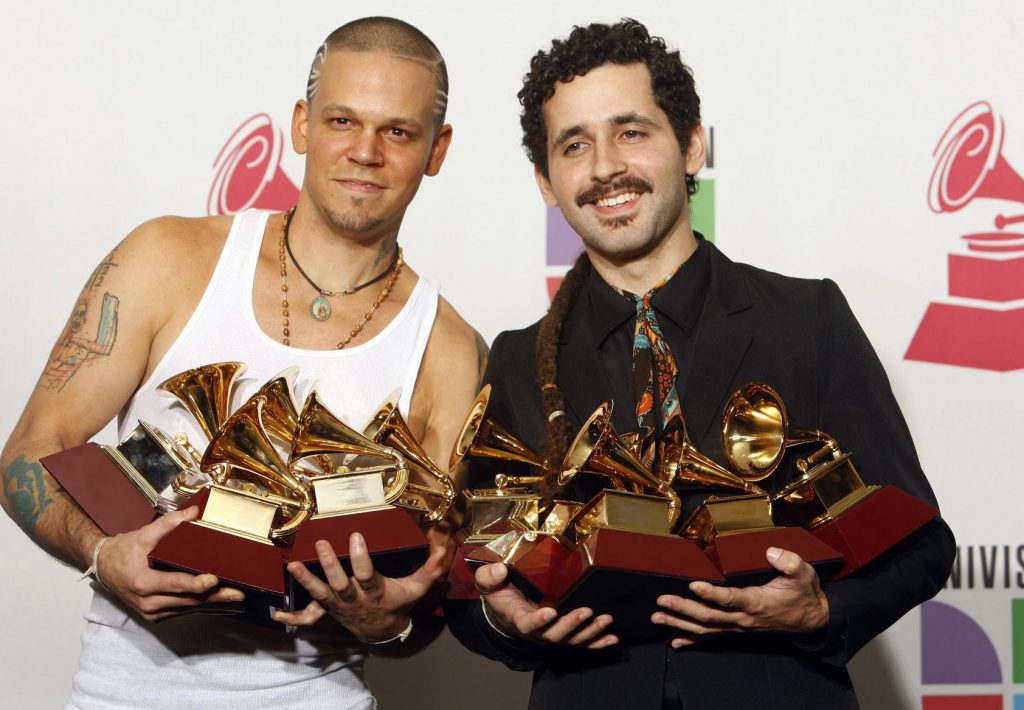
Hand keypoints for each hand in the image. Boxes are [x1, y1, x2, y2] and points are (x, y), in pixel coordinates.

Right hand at [97, 506, 244, 619]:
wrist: (103, 569)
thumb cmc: (123, 552)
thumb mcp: (143, 534)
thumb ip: (169, 524)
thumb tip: (195, 512)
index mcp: (143, 582)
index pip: (174, 583)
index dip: (194, 584)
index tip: (213, 580)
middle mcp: (148, 602)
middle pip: (187, 600)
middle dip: (215, 598)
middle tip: (238, 593)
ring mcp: (153, 612)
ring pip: (189, 609)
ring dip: (214, 606)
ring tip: (237, 600)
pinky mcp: (157, 615)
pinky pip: (184, 612)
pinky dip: (204, 609)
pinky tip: (222, 606)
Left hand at [274, 532, 444, 641]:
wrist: (383, 631)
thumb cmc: (397, 603)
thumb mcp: (415, 589)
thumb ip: (428, 570)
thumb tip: (442, 551)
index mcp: (375, 592)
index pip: (367, 575)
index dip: (361, 558)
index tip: (356, 536)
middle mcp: (354, 600)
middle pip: (340, 584)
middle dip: (330, 565)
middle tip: (322, 543)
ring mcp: (338, 606)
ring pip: (320, 595)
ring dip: (306, 581)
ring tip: (293, 565)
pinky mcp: (327, 610)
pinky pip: (308, 618)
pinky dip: (291, 619)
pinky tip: (276, 615)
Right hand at [475, 562, 617, 649]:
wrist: (505, 612)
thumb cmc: (500, 595)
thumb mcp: (488, 584)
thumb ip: (489, 577)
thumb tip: (499, 569)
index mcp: (518, 618)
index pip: (528, 624)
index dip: (538, 621)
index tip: (549, 612)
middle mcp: (538, 631)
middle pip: (555, 634)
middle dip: (571, 625)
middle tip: (586, 612)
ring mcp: (553, 634)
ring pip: (572, 639)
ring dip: (590, 632)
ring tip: (605, 620)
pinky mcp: (565, 634)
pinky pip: (582, 642)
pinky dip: (598, 642)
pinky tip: (613, 637)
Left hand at [653, 547, 828, 648]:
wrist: (811, 618)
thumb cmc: (804, 593)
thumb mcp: (804, 574)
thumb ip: (789, 562)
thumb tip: (771, 552)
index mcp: (757, 602)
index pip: (731, 598)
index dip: (712, 593)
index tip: (694, 585)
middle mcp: (744, 618)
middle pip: (709, 616)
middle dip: (683, 609)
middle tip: (662, 601)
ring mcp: (739, 626)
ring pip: (705, 628)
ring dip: (680, 623)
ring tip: (658, 618)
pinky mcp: (737, 628)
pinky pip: (711, 636)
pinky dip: (691, 640)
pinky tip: (674, 642)